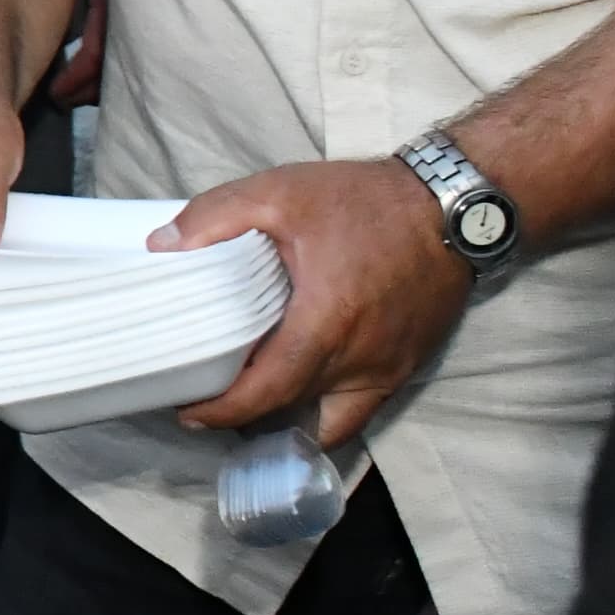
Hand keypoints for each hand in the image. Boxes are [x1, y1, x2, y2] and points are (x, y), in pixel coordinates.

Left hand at [165, 157, 468, 450]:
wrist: (452, 207)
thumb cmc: (365, 201)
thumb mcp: (279, 192)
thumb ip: (215, 217)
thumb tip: (161, 247)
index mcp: (327, 323)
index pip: (266, 392)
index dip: (222, 411)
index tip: (187, 410)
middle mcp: (362, 360)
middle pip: (290, 409)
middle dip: (242, 414)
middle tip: (204, 398)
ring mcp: (389, 370)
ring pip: (328, 421)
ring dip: (285, 418)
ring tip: (249, 399)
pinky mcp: (406, 367)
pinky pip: (360, 410)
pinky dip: (325, 412)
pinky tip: (299, 392)